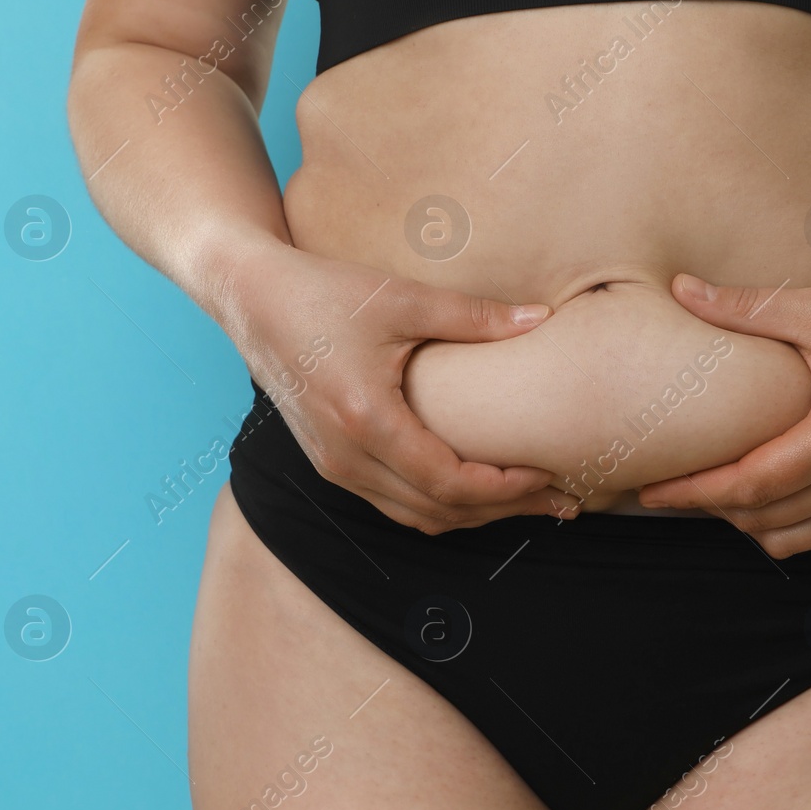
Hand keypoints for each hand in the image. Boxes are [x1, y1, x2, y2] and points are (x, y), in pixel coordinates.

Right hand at [222, 240, 580, 532]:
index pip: (448, 482)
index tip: (548, 475)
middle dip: (504, 511)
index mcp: (366, 419)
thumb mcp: (402, 298)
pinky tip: (478, 490)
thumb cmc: (324, 292)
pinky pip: (395, 504)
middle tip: (560, 501)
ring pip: (416, 517)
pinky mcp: (331, 463)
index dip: (504, 489)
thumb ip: (475, 316)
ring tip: (529, 501)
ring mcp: (334, 467)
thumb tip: (542, 318)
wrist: (251, 299)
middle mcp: (346, 457)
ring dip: (474, 515)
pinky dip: (441, 506)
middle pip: (439, 511)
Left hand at [636, 269, 810, 556]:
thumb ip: (746, 308)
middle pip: (763, 517)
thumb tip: (679, 290)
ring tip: (702, 494)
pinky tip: (752, 500)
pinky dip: (779, 527)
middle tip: (661, 491)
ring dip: (741, 521)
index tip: (649, 490)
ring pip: (789, 536)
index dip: (694, 492)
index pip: (751, 483)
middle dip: (706, 509)